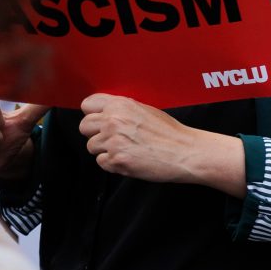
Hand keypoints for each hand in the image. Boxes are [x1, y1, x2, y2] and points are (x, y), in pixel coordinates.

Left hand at [77, 93, 226, 183]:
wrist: (186, 152)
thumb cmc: (171, 134)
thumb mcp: (146, 110)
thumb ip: (122, 110)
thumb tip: (106, 114)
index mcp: (120, 105)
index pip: (87, 105)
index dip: (93, 114)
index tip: (100, 121)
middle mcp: (113, 121)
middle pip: (84, 127)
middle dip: (96, 134)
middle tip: (113, 139)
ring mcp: (113, 141)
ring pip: (91, 146)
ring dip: (105, 150)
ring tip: (126, 150)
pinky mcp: (116, 160)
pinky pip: (102, 163)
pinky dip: (113, 164)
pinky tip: (130, 160)